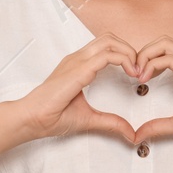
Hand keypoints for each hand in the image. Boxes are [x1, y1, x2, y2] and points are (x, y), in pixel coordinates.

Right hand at [15, 33, 139, 142]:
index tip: (137, 75)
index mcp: (79, 65)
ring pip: (110, 41)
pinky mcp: (78, 69)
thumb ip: (111, 123)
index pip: (106, 47)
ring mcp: (77, 61)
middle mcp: (78, 58)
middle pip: (110, 38)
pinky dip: (124, 60)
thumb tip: (131, 133)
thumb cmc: (52, 117)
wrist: (32, 119)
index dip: (125, 56)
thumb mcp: (90, 119)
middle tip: (140, 70)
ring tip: (137, 71)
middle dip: (129, 49)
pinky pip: (106, 56)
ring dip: (129, 52)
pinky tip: (131, 74)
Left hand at [130, 37, 172, 145]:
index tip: (136, 79)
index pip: (164, 51)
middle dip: (142, 52)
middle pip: (162, 41)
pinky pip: (171, 59)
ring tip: (137, 74)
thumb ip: (158, 126)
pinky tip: (145, 79)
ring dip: (145, 55)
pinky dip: (153, 64)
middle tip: (132, 73)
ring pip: (164, 43)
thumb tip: (138, 135)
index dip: (146, 60)